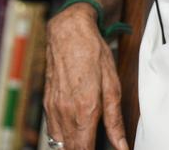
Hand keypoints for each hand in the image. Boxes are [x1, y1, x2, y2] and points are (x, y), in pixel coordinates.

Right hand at [43, 4, 128, 149]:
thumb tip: (121, 146)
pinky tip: (73, 131)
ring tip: (86, 140)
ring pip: (59, 142)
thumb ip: (115, 120)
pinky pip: (52, 129)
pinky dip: (62, 136)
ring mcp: (53, 108)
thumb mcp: (112, 86)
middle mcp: (65, 112)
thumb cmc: (92, 54)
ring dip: (72, 146)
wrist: (69, 31)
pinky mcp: (47, 102)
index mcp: (84, 111)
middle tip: (94, 145)